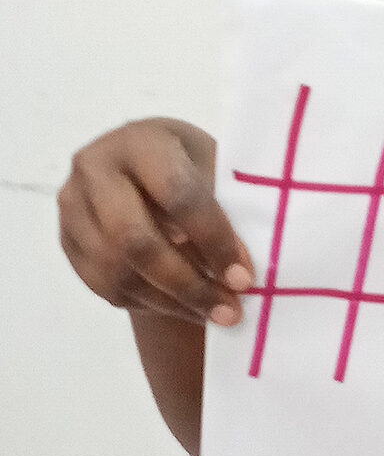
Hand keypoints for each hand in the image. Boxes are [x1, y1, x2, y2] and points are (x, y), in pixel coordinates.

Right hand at [58, 118, 253, 325]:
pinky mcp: (67, 240)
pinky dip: (149, 305)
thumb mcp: (215, 167)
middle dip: (188, 283)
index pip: (176, 195)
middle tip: (230, 310)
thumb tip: (241, 268)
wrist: (148, 169)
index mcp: (140, 141)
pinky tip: (185, 309)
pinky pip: (104, 286)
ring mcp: (72, 206)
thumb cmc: (194, 165)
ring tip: (215, 313)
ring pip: (116, 270)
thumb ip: (227, 208)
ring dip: (171, 301)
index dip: (213, 240)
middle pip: (135, 240)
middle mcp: (95, 169)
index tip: (244, 278)